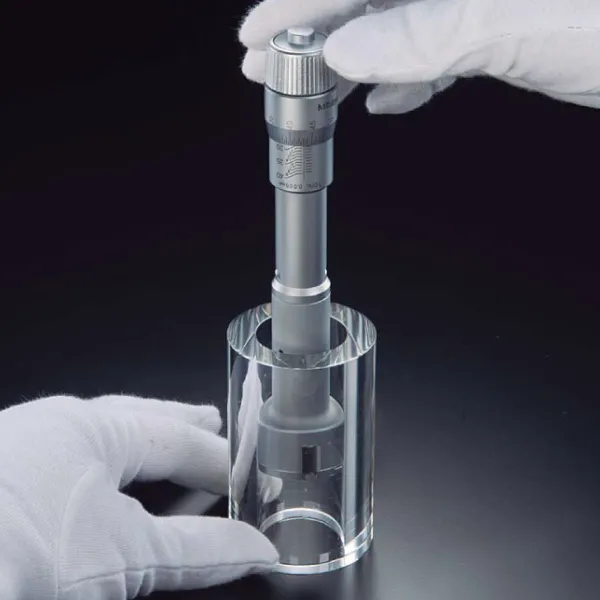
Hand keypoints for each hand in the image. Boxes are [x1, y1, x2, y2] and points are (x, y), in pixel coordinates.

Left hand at [0, 395, 277, 599]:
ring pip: (100, 439)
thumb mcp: (123, 555)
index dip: (217, 457)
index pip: (175, 437)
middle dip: (179, 425)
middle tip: (211, 421)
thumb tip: (257, 551)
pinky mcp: (1, 481)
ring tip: (169, 451)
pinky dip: (103, 472)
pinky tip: (106, 487)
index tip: (247, 475)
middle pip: (136, 420)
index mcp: (90, 426)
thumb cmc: (21, 552)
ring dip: (141, 448)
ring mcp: (21, 450)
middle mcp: (54, 426)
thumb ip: (199, 550)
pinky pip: (68, 463)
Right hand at [239, 0, 599, 112]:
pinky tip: (386, 100)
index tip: (258, 34)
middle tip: (271, 66)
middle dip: (316, 33)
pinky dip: (404, 77)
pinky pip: (431, 47)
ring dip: (353, 60)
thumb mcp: (521, 25)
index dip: (300, 1)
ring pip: (394, 22)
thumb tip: (349, 51)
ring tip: (318, 91)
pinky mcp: (494, 24)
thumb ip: (428, 35)